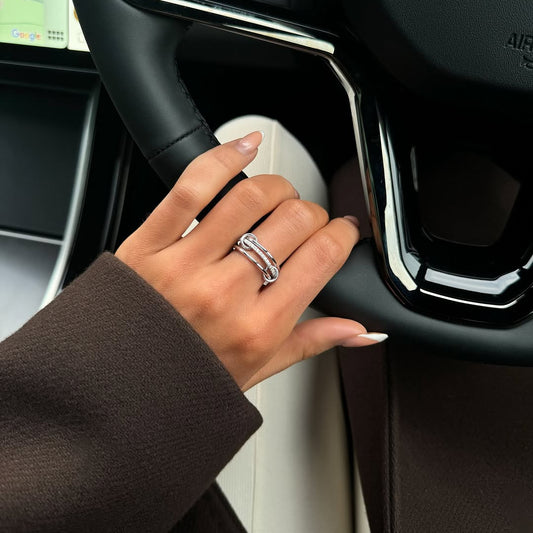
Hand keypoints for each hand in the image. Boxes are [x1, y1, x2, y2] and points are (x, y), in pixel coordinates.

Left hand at [116, 132, 384, 389]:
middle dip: (313, 213)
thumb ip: (313, 342)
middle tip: (307, 222)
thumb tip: (360, 331)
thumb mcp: (259, 369)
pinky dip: (224, 158)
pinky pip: (192, 187)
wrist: (120, 380)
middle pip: (294, 221)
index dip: (343, 234)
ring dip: (278, 187)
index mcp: (259, 327)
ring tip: (279, 197)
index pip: (322, 258)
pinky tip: (245, 148)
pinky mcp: (152, 242)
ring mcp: (187, 264)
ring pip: (251, 197)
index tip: (342, 231)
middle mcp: (226, 293)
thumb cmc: (188, 377)